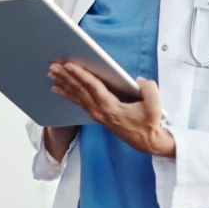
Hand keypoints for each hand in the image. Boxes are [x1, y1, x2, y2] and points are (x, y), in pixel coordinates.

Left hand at [48, 61, 175, 156]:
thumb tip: (138, 80)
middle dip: (66, 76)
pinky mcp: (96, 114)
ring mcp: (96, 114)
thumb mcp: (156, 107)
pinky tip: (57, 87)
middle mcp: (100, 111)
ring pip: (77, 95)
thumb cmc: (149, 123)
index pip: (93, 88)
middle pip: (80, 90)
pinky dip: (67, 93)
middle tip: (53, 65)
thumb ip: (149, 90)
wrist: (146, 142)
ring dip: (64, 83)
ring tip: (52, 72)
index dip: (81, 75)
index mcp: (112, 108)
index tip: (69, 65)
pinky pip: (78, 101)